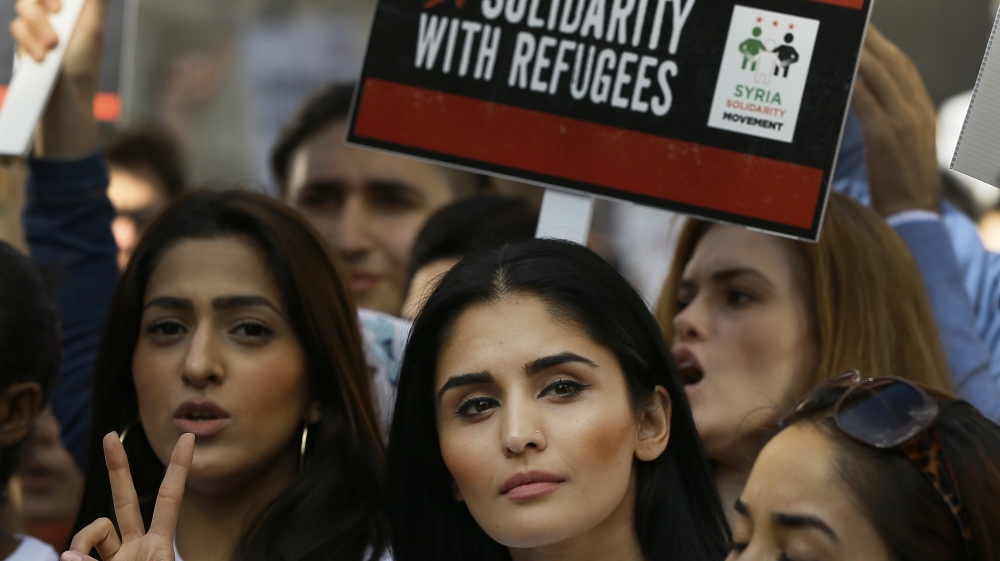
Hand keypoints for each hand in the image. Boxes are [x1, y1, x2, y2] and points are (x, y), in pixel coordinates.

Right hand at [10, 0, 109, 156]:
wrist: (62, 100)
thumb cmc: (82, 68)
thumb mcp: (92, 32)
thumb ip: (95, 3)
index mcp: (77, 11)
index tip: (60, 6)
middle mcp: (58, 16)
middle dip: (43, 5)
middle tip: (57, 14)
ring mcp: (40, 28)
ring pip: (25, 8)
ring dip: (37, 25)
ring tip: (52, 47)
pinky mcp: (26, 41)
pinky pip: (16, 27)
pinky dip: (29, 41)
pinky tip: (41, 57)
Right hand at [61, 432, 194, 560]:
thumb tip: (69, 555)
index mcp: (160, 545)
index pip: (169, 498)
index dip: (178, 468)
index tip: (188, 437)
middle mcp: (137, 546)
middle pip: (125, 498)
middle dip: (117, 466)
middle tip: (110, 435)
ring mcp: (115, 557)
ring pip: (95, 528)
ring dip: (83, 540)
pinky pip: (75, 553)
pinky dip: (74, 560)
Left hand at [852, 25, 940, 216]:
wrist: (913, 211)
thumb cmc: (901, 182)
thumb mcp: (905, 144)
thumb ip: (892, 120)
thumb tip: (866, 100)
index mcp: (923, 111)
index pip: (906, 69)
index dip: (887, 48)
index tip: (871, 35)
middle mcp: (917, 111)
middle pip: (895, 64)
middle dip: (875, 42)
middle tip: (857, 27)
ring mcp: (903, 121)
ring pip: (883, 77)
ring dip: (862, 56)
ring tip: (847, 42)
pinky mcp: (886, 135)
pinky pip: (866, 101)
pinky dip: (853, 85)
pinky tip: (840, 76)